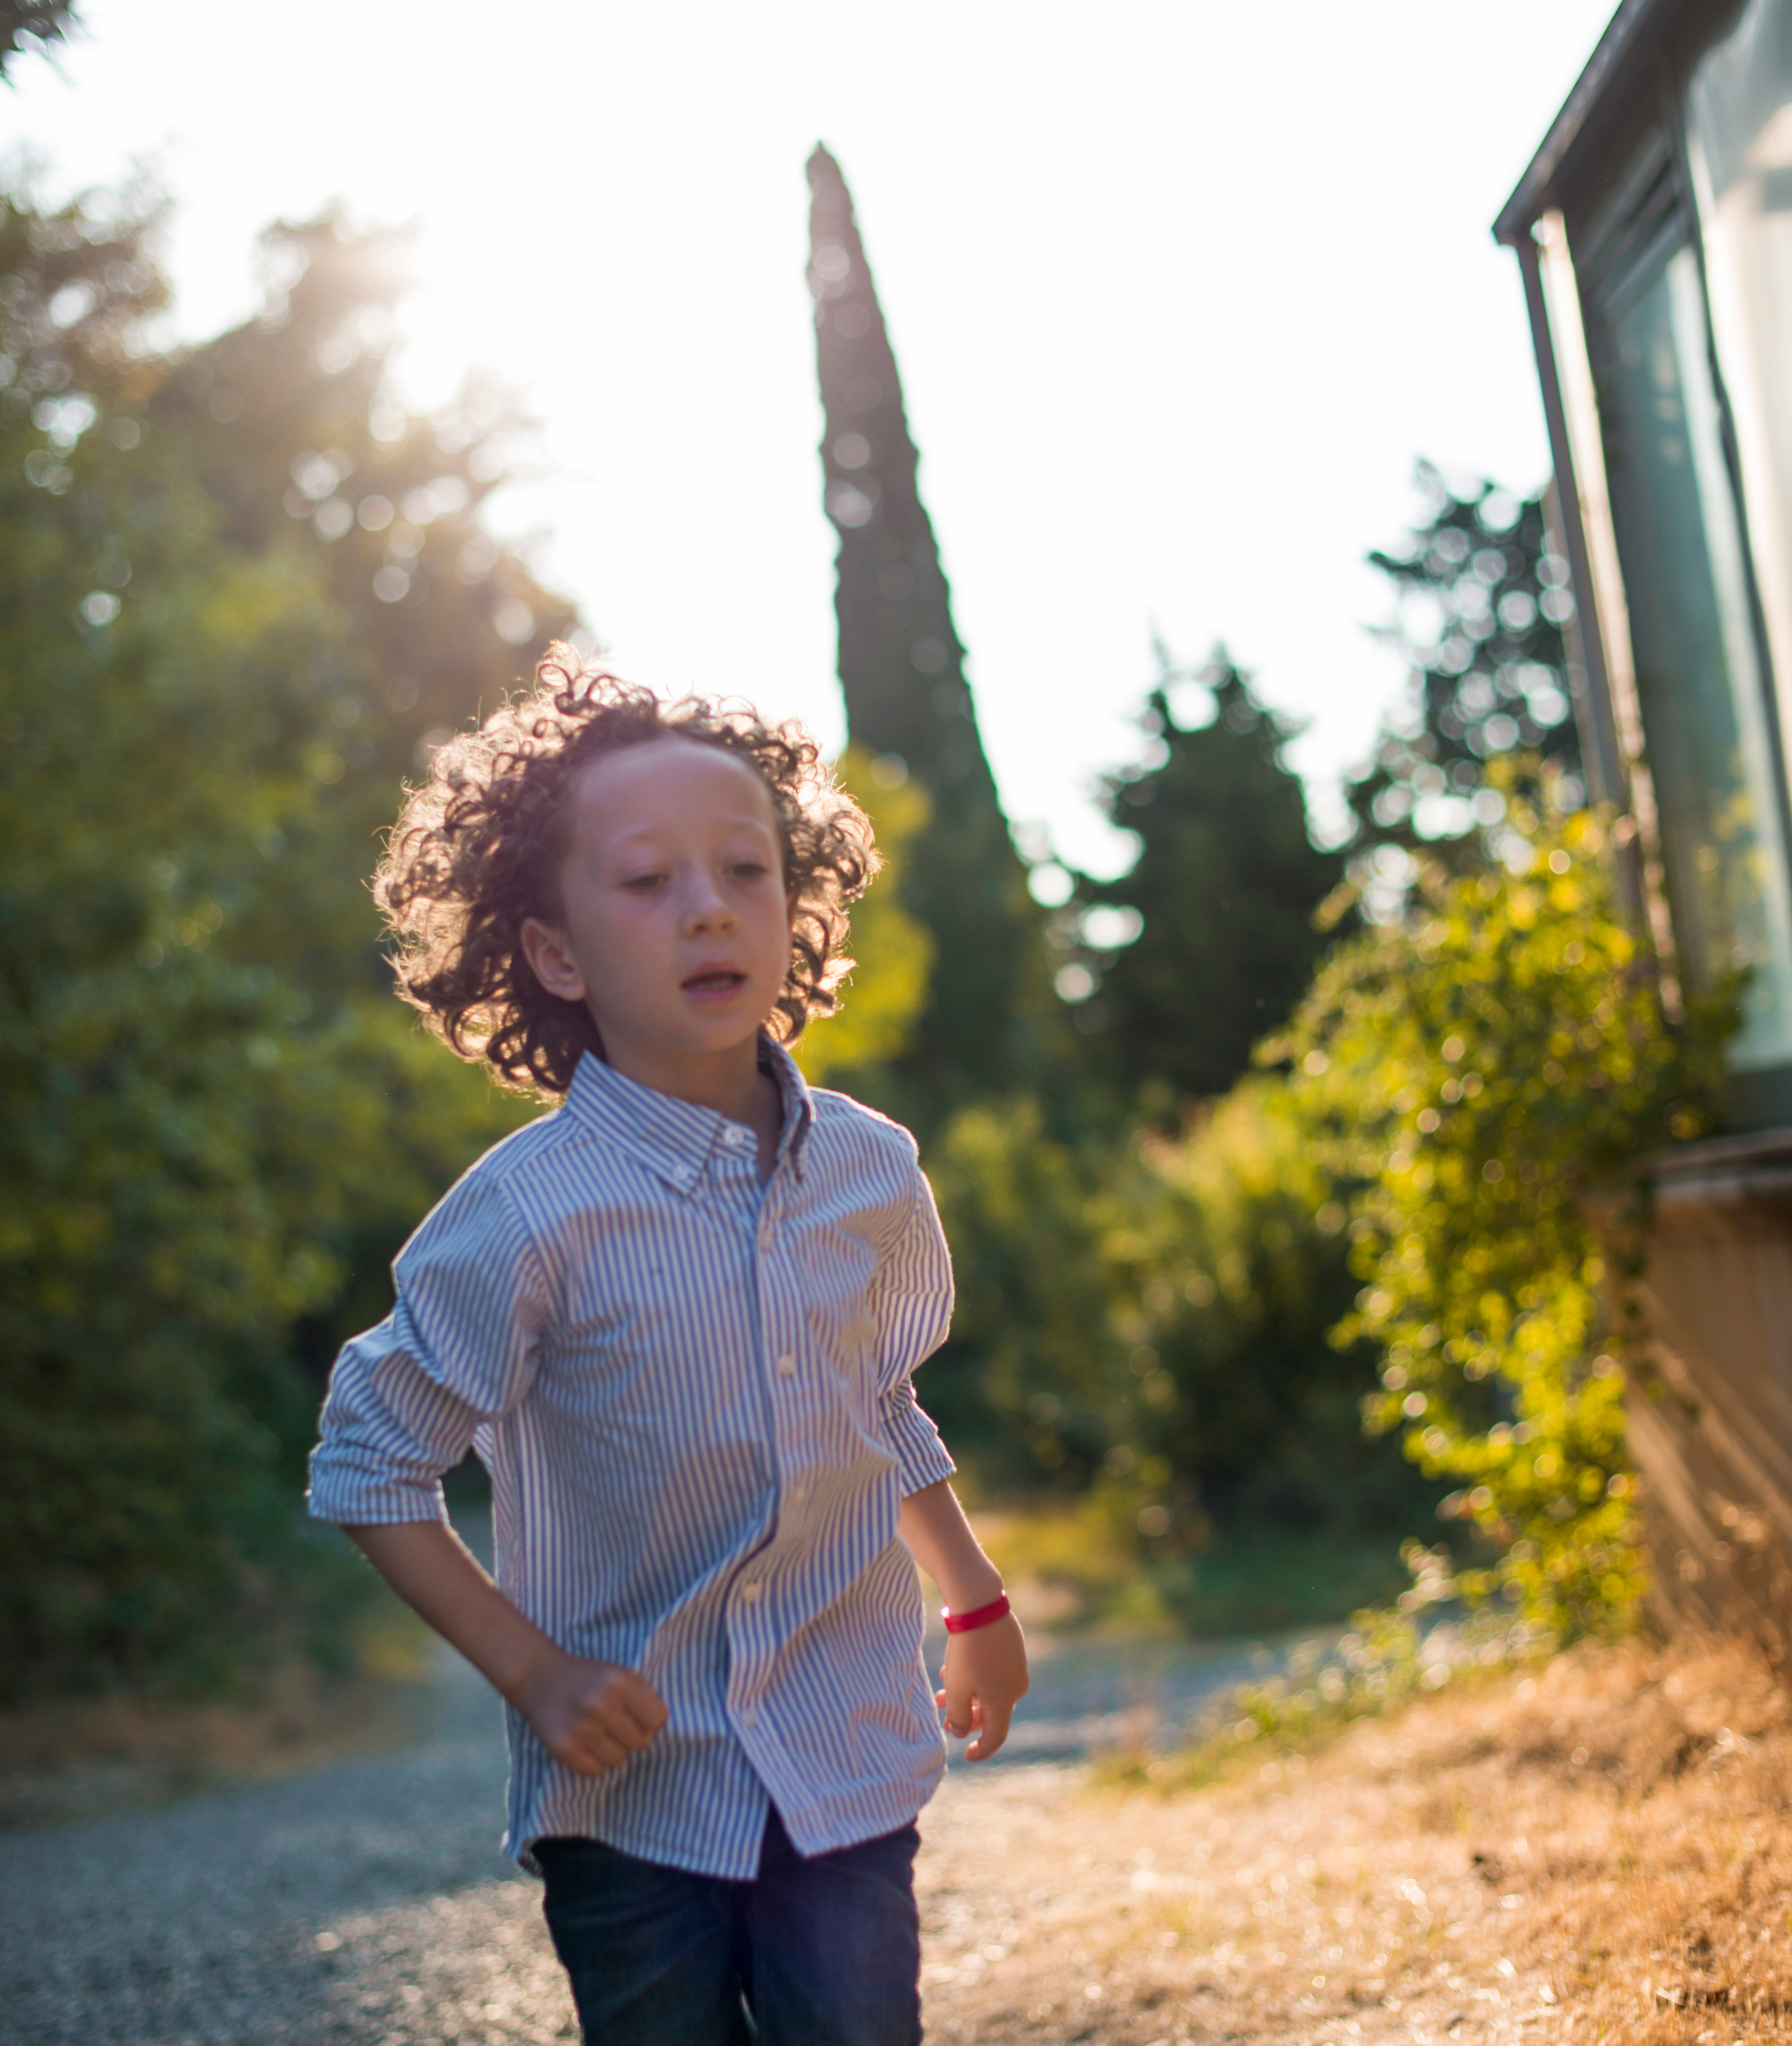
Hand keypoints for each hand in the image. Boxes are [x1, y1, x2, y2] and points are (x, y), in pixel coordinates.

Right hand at [516, 1648, 668, 1774]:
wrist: (540, 1677)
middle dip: (630, 1735)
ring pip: (619, 1760)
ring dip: (612, 1750)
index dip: (649, 1720)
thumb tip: (655, 1733)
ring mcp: (581, 1729)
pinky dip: (592, 1761)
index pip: (657, 1720)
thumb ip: (644, 1699)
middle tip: (613, 1723)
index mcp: (621, 1682)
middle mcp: (601, 1705)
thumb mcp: (621, 1674)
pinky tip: (583, 1742)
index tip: (636, 1715)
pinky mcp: (563, 1749)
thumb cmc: (589, 1678)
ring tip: (597, 1731)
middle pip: (640, 1742)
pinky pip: (595, 1771)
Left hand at [936, 1611, 1027, 1760]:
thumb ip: (957, 1717)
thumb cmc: (967, 1651)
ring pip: (989, 1690)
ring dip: (967, 1695)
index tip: (966, 1755)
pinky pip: (994, 1673)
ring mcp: (1017, 1667)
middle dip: (966, 1717)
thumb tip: (959, 1731)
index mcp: (1004, 1701)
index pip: (995, 1736)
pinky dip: (975, 1678)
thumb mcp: (957, 1689)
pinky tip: (954, 1668)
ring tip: (942, 1689)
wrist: (981, 1607)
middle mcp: (1016, 1687)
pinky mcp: (1013, 1650)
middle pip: (991, 1713)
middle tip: (944, 1716)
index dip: (981, 1750)